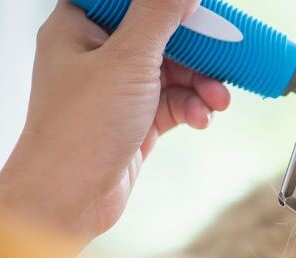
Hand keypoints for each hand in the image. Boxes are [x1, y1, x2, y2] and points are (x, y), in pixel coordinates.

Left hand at [0, 0, 229, 239]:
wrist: (68, 200)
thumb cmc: (79, 131)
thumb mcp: (128, 61)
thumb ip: (159, 15)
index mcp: (78, 27)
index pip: (129, 1)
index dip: (166, 5)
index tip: (199, 11)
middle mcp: (95, 54)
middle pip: (160, 34)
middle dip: (197, 49)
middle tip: (226, 53)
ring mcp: (116, 89)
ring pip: (173, 70)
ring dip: (201, 83)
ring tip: (217, 100)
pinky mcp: (134, 120)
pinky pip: (174, 101)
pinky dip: (192, 107)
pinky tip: (201, 118)